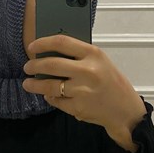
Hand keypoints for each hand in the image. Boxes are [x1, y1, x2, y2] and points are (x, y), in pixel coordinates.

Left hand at [22, 34, 146, 151]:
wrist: (126, 110)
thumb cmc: (112, 82)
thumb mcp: (101, 61)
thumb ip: (79, 55)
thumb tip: (50, 50)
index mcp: (94, 54)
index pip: (62, 42)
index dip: (43, 43)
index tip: (32, 46)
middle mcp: (87, 71)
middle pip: (51, 64)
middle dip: (34, 65)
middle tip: (27, 66)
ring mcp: (82, 91)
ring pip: (49, 86)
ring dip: (35, 85)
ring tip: (28, 84)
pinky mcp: (78, 108)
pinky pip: (56, 101)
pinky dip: (49, 97)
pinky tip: (48, 95)